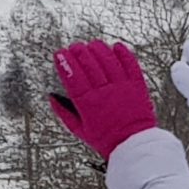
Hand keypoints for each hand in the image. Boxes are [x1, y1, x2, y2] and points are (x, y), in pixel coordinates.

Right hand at [48, 41, 158, 159]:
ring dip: (98, 49)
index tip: (59, 54)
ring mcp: (122, 87)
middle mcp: (104, 93)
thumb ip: (64, 112)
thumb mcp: (79, 130)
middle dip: (79, 52)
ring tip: (92, 44)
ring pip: (108, 60)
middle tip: (74, 47)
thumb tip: (51, 97)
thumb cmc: (107, 139)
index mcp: (88, 105)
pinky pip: (130, 63)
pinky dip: (122, 53)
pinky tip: (115, 47)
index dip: (64, 62)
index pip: (73, 77)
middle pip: (89, 64)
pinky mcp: (137, 85)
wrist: (133, 144)